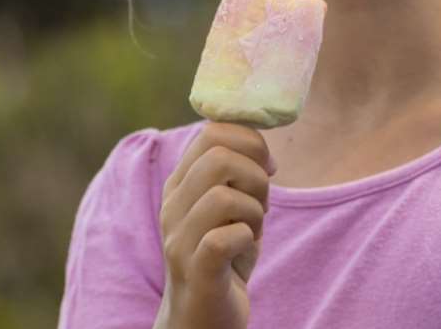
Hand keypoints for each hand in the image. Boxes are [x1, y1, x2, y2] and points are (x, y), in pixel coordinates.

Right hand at [152, 121, 272, 328]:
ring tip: (253, 228)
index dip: (250, 140)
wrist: (203, 318)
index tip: (268, 165)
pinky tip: (246, 247)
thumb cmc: (223, 257)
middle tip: (262, 202)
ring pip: (223, 196)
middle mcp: (173, 207)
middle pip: (219, 158)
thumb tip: (262, 145)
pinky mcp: (196, 271)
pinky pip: (224, 238)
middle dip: (256, 175)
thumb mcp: (227, 207)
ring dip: (254, 210)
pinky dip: (247, 237)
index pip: (211, 132)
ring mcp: (179, 240)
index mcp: (180, 184)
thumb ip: (235, 173)